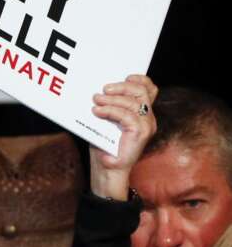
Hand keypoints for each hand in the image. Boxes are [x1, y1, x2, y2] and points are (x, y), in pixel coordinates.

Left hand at [89, 74, 157, 198]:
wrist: (107, 170)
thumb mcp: (105, 121)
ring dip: (113, 99)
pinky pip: (127, 116)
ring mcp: (147, 126)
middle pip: (143, 91)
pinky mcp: (140, 134)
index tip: (124, 76)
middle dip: (122, 87)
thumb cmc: (104, 145)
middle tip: (103, 90)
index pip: (150, 89)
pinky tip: (97, 112)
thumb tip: (97, 90)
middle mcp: (149, 118)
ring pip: (134, 102)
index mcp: (143, 113)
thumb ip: (109, 106)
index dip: (140, 79)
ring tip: (96, 101)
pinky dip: (110, 111)